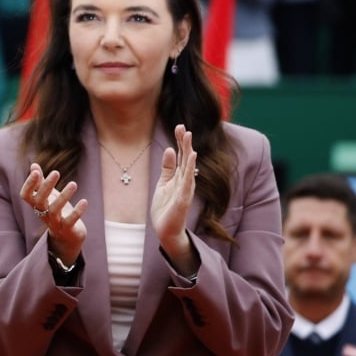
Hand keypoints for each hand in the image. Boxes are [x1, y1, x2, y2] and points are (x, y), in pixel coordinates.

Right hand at [19, 164, 86, 263]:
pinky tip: (84, 201)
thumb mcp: (47, 196)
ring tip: (73, 184)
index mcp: (36, 204)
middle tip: (56, 172)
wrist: (66, 236)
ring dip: (64, 197)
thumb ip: (40, 182)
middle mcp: (42, 213)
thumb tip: (33, 165)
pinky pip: (70, 221)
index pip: (26, 195)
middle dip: (46, 186)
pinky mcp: (67, 229)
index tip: (36, 172)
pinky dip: (77, 212)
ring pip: (54, 210)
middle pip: (39, 201)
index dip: (29, 184)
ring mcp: (54, 222)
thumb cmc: (55, 211)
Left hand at [151, 125, 197, 272]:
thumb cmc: (166, 207)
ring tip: (188, 137)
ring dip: (188, 152)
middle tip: (182, 126)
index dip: (181, 141)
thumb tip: (170, 149)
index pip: (181, 155)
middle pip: (186, 158)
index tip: (179, 126)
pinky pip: (187, 182)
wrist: (166, 229)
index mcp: (179, 176)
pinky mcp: (183, 199)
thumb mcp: (164, 183)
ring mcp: (185, 189)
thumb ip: (168, 168)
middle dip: (184, 142)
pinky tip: (191, 158)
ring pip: (188, 167)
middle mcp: (185, 180)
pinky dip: (189, 170)